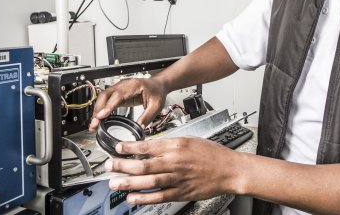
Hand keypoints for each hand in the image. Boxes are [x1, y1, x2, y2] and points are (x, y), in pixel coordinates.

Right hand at [89, 77, 166, 131]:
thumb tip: (138, 128)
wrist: (158, 85)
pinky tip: (100, 120)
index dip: (108, 106)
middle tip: (94, 124)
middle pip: (106, 95)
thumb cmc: (157, 92)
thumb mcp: (156, 106)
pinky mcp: (118, 94)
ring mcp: (119, 88)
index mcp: (134, 86)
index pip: (118, 95)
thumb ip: (147, 117)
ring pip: (103, 97)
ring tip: (94, 124)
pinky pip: (106, 101)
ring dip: (97, 111)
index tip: (101, 116)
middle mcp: (124, 85)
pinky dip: (101, 110)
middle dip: (98, 110)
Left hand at [104, 137, 242, 203]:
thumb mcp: (189, 140)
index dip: (129, 147)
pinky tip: (133, 198)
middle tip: (109, 165)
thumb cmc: (212, 154)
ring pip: (148, 181)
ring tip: (115, 183)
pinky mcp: (181, 192)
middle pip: (143, 164)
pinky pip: (159, 196)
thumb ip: (169, 144)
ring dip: (129, 183)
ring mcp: (177, 178)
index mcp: (176, 145)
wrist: (229, 169)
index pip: (147, 145)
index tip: (118, 147)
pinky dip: (144, 198)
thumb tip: (150, 147)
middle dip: (122, 165)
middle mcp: (175, 161)